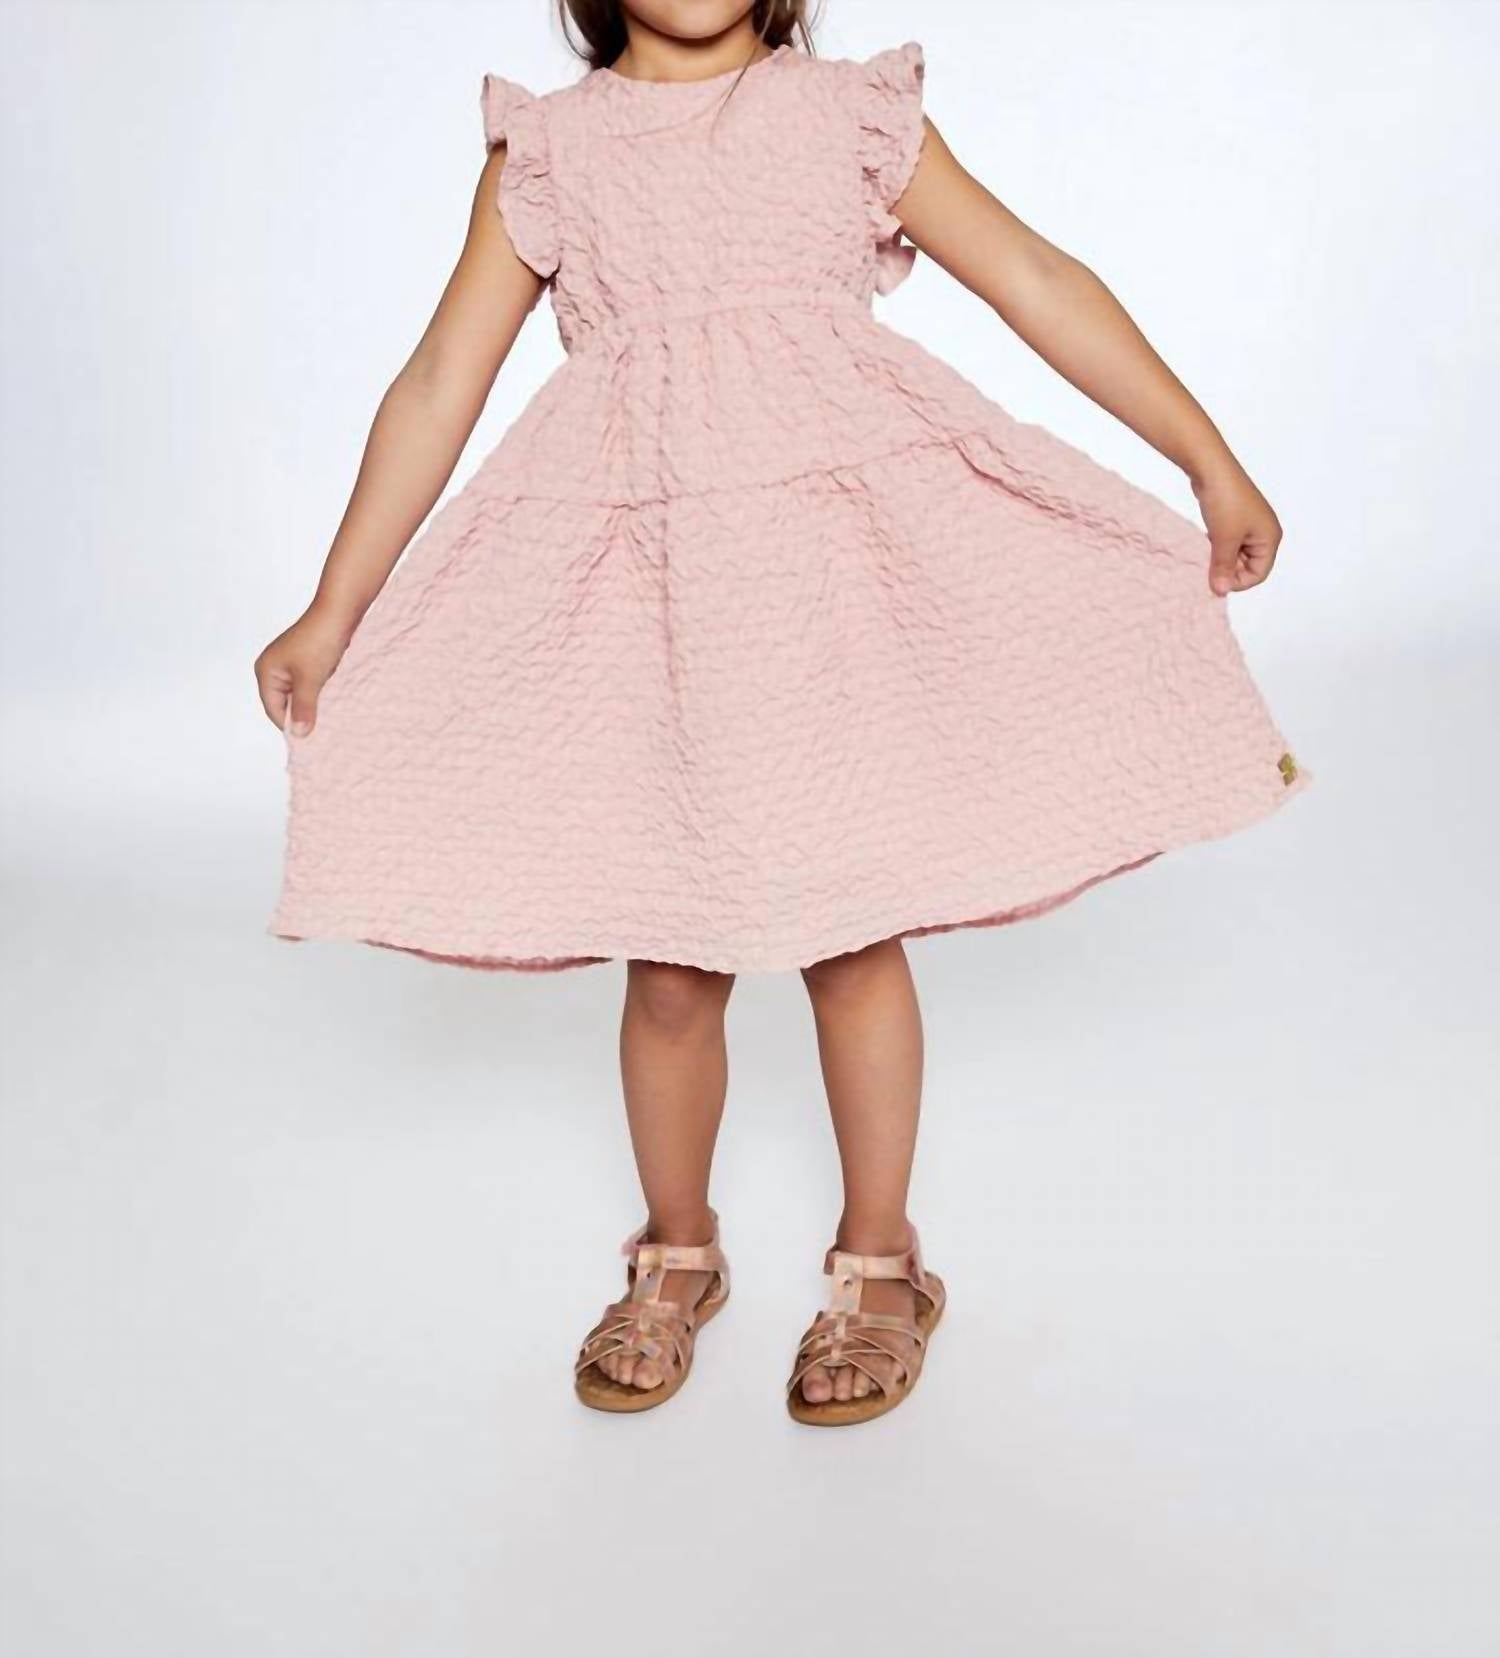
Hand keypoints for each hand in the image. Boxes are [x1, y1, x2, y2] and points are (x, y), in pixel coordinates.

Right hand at [254, 603, 355, 736]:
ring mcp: (289, 664)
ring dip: (313, 704)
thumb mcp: (311, 679)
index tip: (312, 738)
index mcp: (265, 671)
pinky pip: (308, 685)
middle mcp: (272, 668)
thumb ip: (304, 708)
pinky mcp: (305, 661)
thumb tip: (299, 734)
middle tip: (322, 729)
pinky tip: (332, 698)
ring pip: (299, 695)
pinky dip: (319, 693)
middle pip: (285, 704)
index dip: (292, 725)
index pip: (274, 710)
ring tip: (328, 713)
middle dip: (302, 714)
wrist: (339, 611)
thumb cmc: (320, 640)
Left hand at [1191, 464, 1281, 595]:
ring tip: (1206, 553)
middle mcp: (1264, 532)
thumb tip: (1220, 592)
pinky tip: (1206, 541)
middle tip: (1208, 567)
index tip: (1216, 580)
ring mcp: (1250, 524)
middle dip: (1229, 569)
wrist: (1211, 469)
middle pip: (1249, 565)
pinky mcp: (1236, 518)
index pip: (1259, 574)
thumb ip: (1223, 568)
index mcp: (1270, 537)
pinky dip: (1218, 546)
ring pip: (1237, 554)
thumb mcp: (1223, 540)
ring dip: (1221, 558)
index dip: (1238, 582)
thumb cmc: (1224, 502)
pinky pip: (1229, 542)